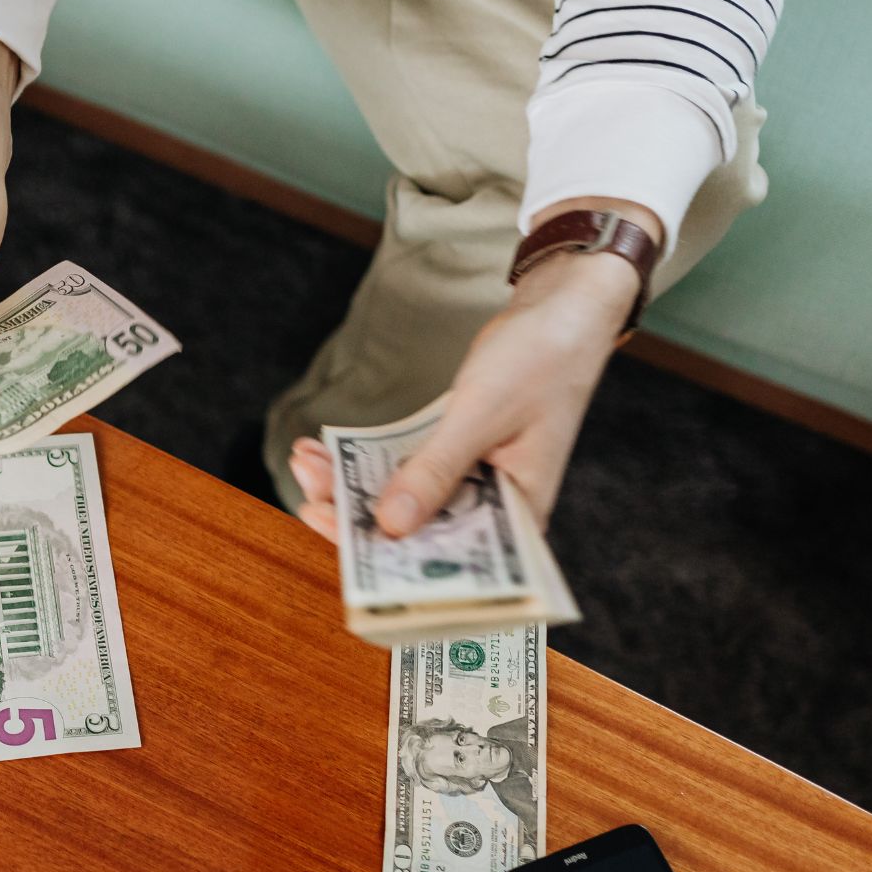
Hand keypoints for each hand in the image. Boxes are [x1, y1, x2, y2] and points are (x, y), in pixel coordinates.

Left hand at [288, 214, 648, 541]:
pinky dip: (366, 462)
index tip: (335, 534)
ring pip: (403, 503)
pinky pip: (405, 471)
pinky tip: (325, 449)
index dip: (387, 558)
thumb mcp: (482, 415)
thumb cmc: (543, 359)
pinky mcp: (456, 459)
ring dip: (351, 486)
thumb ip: (436, 471)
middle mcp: (496, 513)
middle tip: (308, 493)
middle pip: (417, 536)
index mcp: (521, 519)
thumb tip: (392, 524)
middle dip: (356, 518)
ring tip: (306, 462)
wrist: (564, 311)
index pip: (448, 559)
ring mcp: (474, 487)